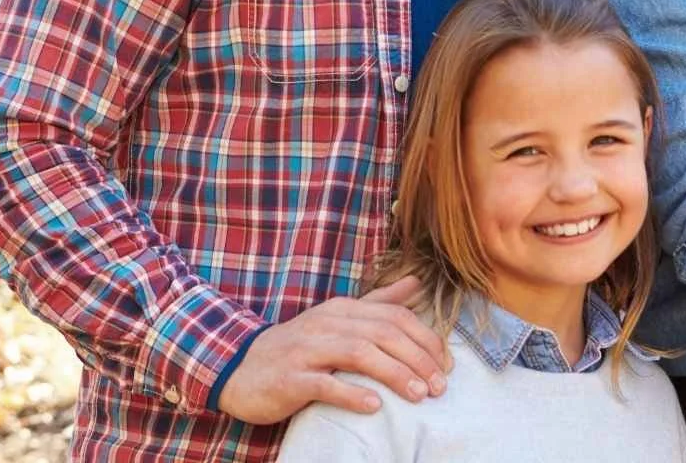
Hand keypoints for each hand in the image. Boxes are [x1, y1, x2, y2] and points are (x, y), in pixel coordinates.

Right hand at [215, 276, 453, 424]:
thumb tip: (416, 282)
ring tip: (418, 394)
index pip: (394, 316)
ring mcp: (307, 350)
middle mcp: (327, 323)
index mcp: (342, 309)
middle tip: (439, 386)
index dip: (425, 339)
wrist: (239, 366)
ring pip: (359, 353)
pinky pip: (324, 384)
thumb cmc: (298, 346)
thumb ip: (378, 302)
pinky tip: (374, 405)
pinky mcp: (290, 379)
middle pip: (383, 333)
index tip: (446, 366)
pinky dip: (352, 393)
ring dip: (394, 373)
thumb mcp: (338, 319)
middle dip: (418, 358)